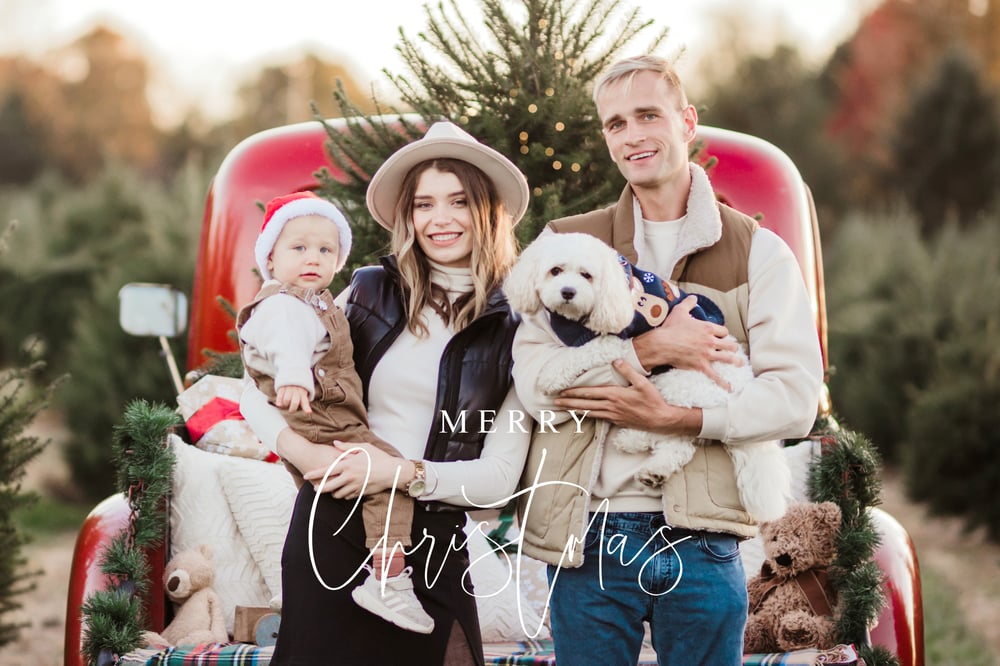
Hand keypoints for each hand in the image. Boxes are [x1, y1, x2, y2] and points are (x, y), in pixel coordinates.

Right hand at [276, 385, 310, 412]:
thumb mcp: (303, 394)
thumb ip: (305, 403)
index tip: (309, 412)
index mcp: (303, 394)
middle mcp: (296, 391)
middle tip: (291, 410)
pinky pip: (280, 395)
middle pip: (295, 402)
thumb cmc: (298, 389)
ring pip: (286, 400)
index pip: (305, 401)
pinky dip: (279, 401)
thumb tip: (309, 412)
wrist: (292, 375)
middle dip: (292, 409)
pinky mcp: (282, 387)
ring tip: (285, 404)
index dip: (306, 407)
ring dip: (285, 405)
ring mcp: (289, 389)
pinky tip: (279, 405)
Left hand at [303, 441, 407, 498]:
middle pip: (328, 486)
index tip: (306, 475)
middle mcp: (349, 477)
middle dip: (320, 488)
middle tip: (315, 488)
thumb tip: (334, 443)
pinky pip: (347, 496)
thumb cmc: (378, 457)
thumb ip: (347, 447)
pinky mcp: (360, 493)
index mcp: (348, 464)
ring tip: (332, 489)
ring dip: (333, 492)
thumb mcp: (364, 447)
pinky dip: (344, 494)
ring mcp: (355, 486)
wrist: (392, 472)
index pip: (326, 470)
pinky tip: (345, 490)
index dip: (315, 474)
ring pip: (337, 494)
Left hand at [554, 360, 701, 435]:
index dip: (574, 393)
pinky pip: (597, 418)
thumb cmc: (653, 401)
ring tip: (563, 409)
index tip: (562, 392)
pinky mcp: (616, 422)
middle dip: (568, 403)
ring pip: (589, 413)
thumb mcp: (643, 383)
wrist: (661, 419)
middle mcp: (611, 407)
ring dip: (575, 410)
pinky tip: (582, 415)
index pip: (589, 393)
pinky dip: (586, 416)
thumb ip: (628, 371)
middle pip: (585, 404)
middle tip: (554, 402)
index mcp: (615, 395)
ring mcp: (613, 416)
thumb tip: (615, 360)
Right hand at [632, 295, 740, 389]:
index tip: (721, 337)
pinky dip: (723, 382)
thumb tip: (693, 297)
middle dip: (731, 347)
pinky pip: (715, 375)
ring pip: (727, 358)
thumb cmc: (670, 328)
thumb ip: (688, 303)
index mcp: (707, 328)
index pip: (724, 331)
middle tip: (731, 350)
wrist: (661, 344)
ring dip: (735, 361)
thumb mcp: (679, 311)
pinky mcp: (701, 365)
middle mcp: (710, 341)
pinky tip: (729, 387)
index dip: (723, 334)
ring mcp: (707, 354)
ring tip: (739, 364)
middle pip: (729, 344)